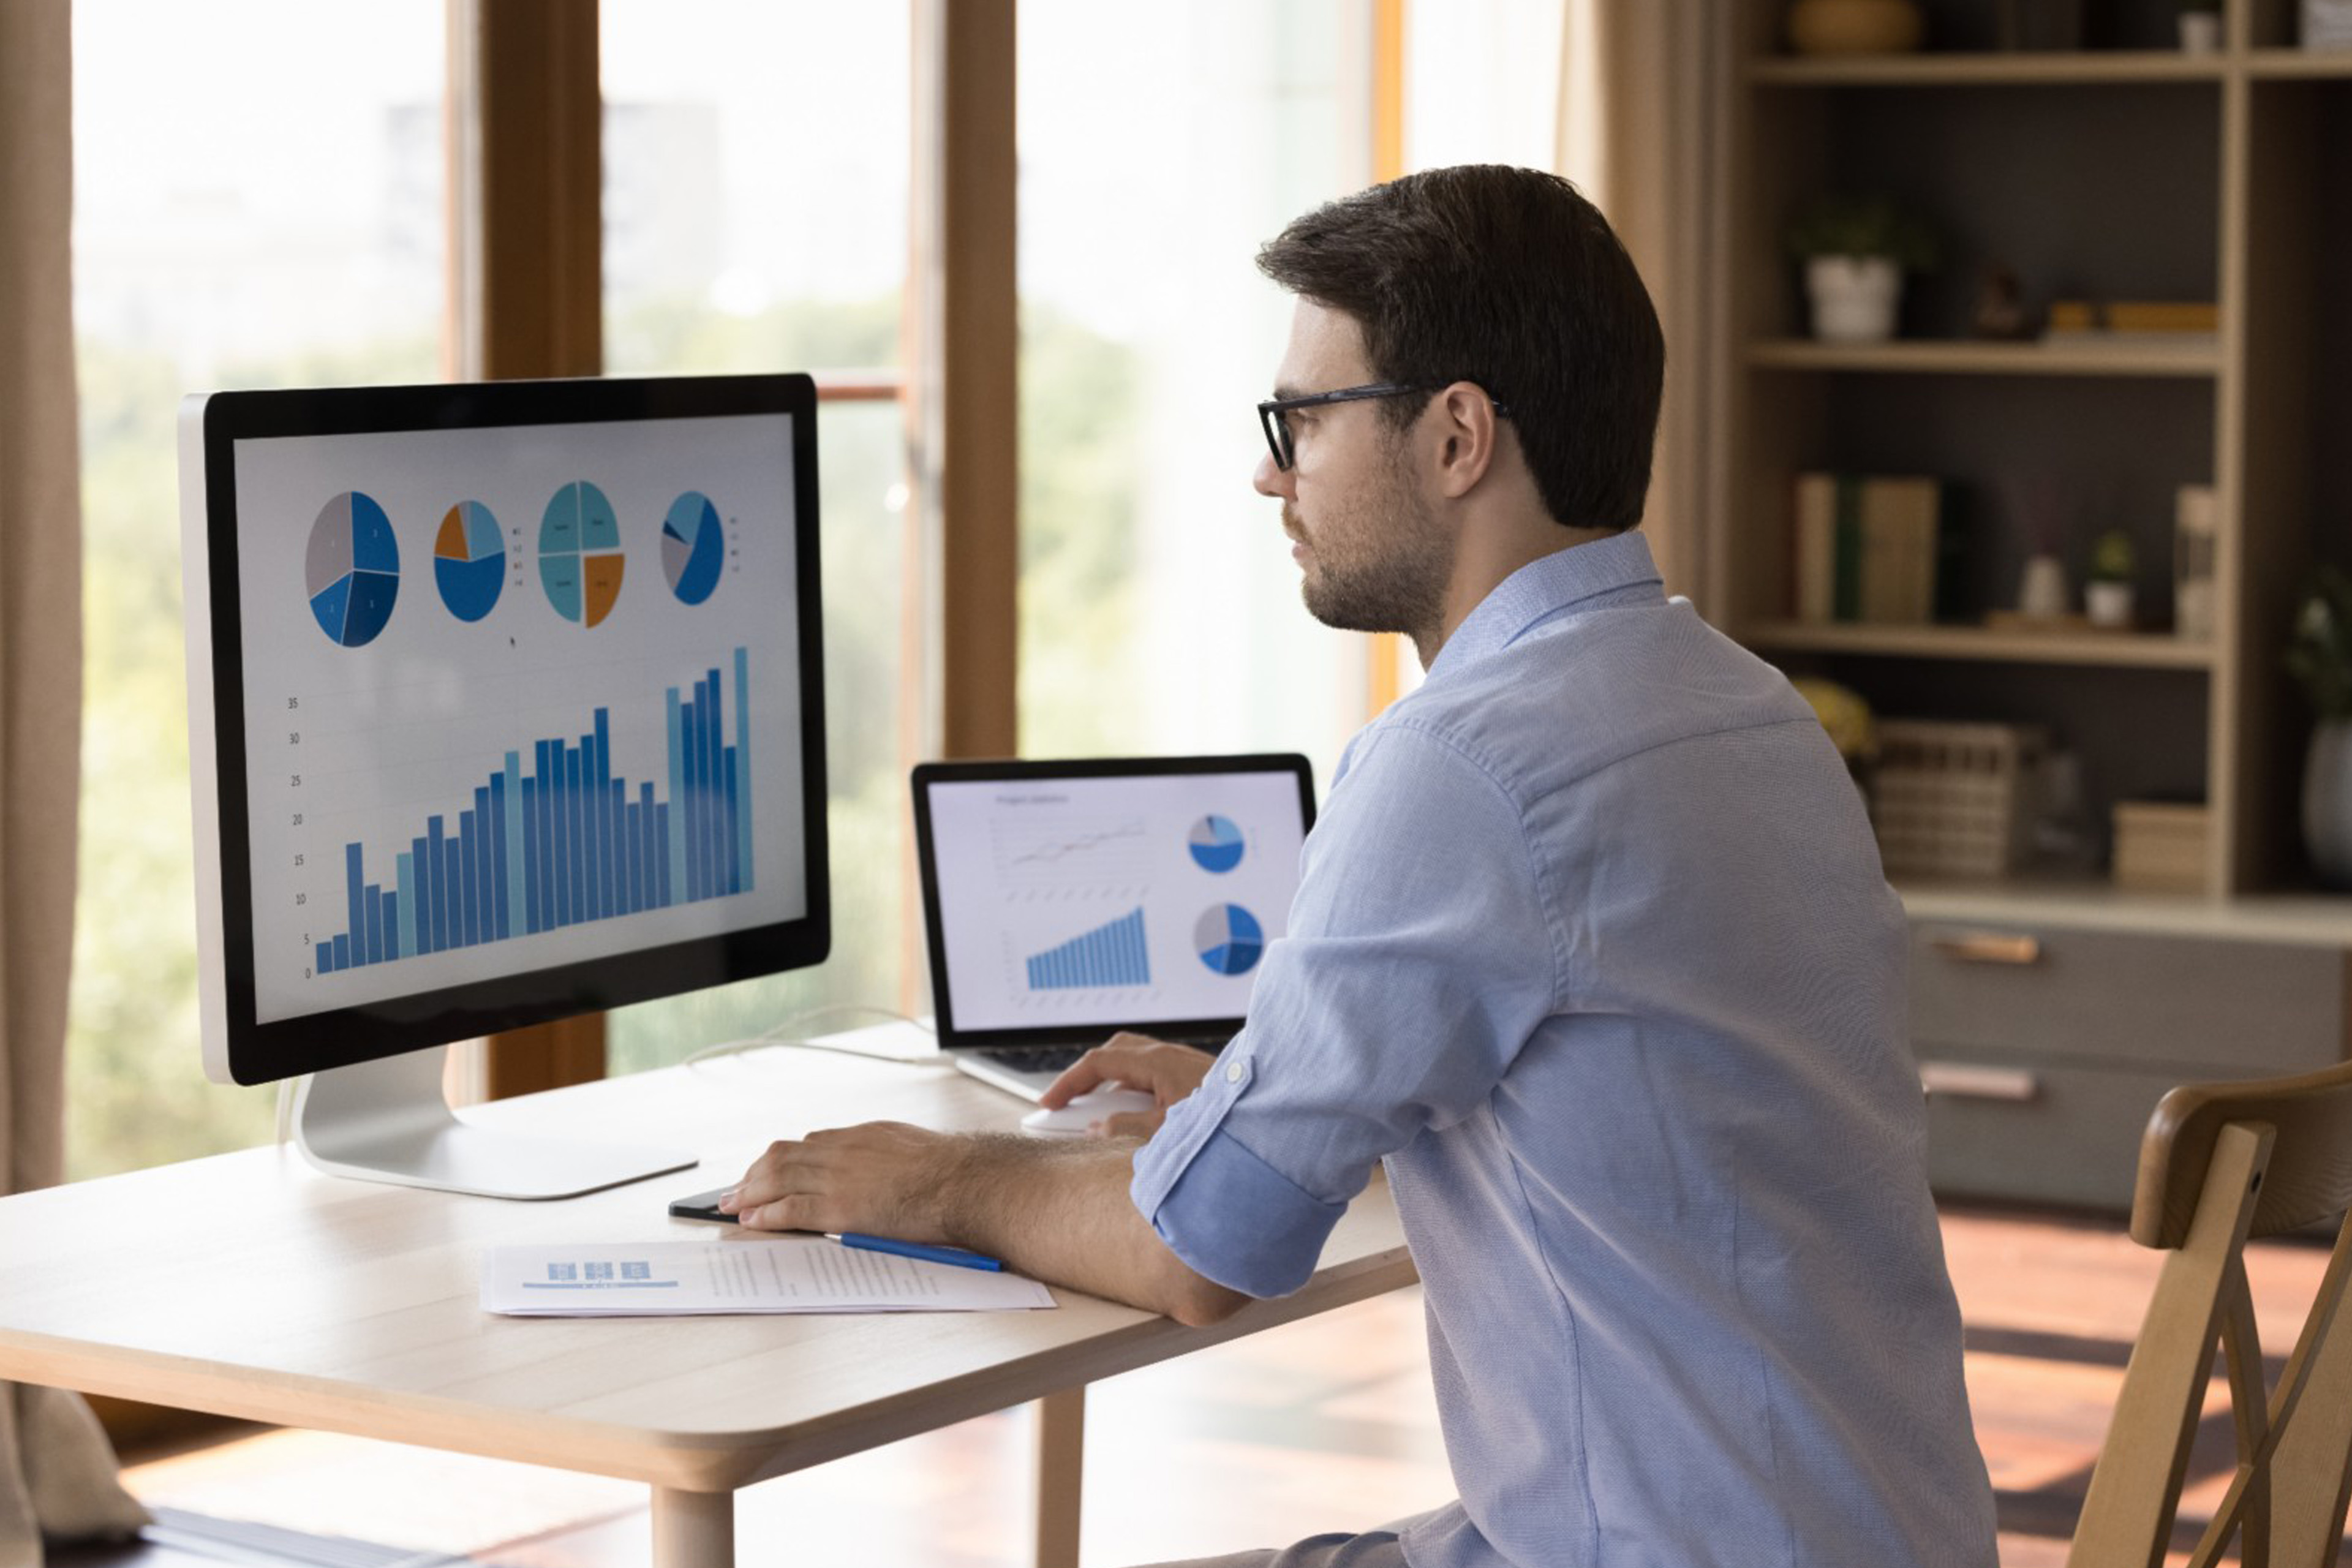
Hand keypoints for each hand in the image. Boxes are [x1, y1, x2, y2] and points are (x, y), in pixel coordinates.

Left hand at [718, 1121, 962, 1240]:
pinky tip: (752, 1220)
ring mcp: (839, 1178)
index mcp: (862, 1136)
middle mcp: (843, 1151)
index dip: (782, 1159)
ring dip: (749, 1192)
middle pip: (783, 1156)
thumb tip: (878, 1169)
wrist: (965, 1182)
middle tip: (734, 1188)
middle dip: (753, 1173)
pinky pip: (791, 1209)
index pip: (809, 1143)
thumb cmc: (950, 1171)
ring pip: (778, 1178)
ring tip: (731, 1205)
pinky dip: (766, 1214)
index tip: (768, 1170)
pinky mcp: (840, 1208)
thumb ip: (884, 1154)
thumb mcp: (910, 1146)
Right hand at [1039, 1033, 1217, 1137]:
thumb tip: (1096, 1127)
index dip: (1068, 1083)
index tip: (1047, 1104)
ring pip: (1133, 1062)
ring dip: (1112, 1084)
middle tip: (1068, 1103)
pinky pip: (1152, 1074)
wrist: (1269, 1117)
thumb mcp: (1165, 1133)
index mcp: (1157, 1062)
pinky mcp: (1193, 1074)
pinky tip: (1134, 1117)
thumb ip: (1125, 1128)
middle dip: (1086, 1076)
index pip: (1097, 1063)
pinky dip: (1134, 1091)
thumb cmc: (1224, 1124)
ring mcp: (1182, 1062)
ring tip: (1098, 1115)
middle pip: (1113, 1053)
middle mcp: (1168, 1055)